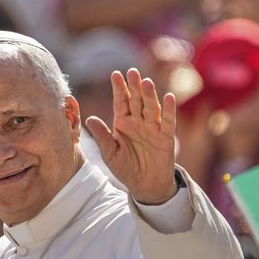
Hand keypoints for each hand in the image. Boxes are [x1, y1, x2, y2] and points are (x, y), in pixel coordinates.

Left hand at [85, 68, 176, 203]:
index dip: (119, 89)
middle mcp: (138, 122)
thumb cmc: (125, 168)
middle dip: (134, 87)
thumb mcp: (109, 154)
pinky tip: (169, 97)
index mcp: (123, 124)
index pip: (121, 102)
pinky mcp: (165, 138)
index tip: (115, 74)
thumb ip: (102, 136)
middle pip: (136, 101)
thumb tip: (89, 119)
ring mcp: (152, 128)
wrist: (144, 186)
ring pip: (151, 108)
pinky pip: (167, 122)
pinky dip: (168, 110)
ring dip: (149, 95)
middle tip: (132, 72)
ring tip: (146, 82)